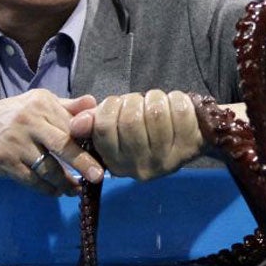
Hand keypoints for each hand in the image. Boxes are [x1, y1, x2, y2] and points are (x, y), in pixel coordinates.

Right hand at [0, 90, 103, 196]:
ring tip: (75, 189)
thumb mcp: (41, 103)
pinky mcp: (5, 162)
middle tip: (97, 177)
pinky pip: (31, 180)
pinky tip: (55, 191)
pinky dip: (46, 189)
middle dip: (82, 163)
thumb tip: (95, 103)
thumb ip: (68, 107)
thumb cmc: (19, 114)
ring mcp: (16, 144)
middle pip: (62, 145)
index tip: (103, 156)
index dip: (88, 143)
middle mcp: (29, 122)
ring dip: (64, 182)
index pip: (71, 125)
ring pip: (47, 168)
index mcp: (42, 106)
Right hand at [69, 89, 202, 180]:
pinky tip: (176, 105)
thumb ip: (95, 122)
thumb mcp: (116, 126)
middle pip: (130, 119)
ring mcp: (166, 160)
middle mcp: (139, 168)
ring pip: (155, 113)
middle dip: (134, 101)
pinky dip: (177, 98)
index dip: (110, 106)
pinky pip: (179, 111)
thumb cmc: (146, 129)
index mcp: (116, 163)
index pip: (104, 127)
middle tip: (141, 102)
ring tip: (157, 102)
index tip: (119, 104)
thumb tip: (76, 123)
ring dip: (155, 98)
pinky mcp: (189, 148)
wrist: (188, 138)